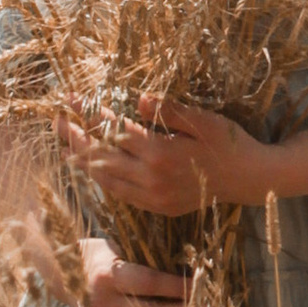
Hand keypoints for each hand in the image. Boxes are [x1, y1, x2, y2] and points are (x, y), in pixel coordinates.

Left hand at [63, 104, 279, 218]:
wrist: (251, 180)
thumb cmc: (230, 143)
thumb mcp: (204, 120)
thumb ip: (170, 110)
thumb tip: (139, 99)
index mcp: (160, 154)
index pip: (113, 130)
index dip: (89, 113)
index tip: (71, 98)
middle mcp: (151, 179)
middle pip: (101, 157)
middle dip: (75, 136)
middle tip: (56, 119)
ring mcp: (153, 197)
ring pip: (106, 180)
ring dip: (83, 160)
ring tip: (64, 144)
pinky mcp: (158, 207)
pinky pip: (121, 195)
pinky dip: (102, 180)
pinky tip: (93, 170)